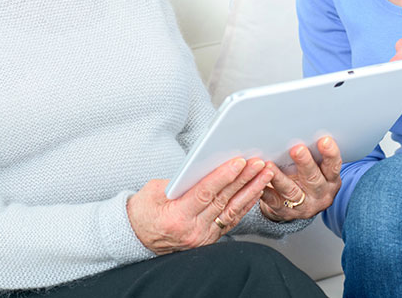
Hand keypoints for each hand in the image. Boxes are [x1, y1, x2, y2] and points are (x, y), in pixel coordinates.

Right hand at [127, 157, 273, 253]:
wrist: (136, 238)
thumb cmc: (143, 211)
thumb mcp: (154, 191)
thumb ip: (180, 181)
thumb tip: (205, 167)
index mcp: (177, 217)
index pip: (205, 193)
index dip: (224, 177)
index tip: (239, 162)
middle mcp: (192, 231)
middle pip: (223, 201)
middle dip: (244, 180)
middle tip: (258, 163)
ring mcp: (202, 238)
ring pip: (232, 212)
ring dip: (251, 191)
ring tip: (265, 174)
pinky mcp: (209, 240)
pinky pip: (231, 221)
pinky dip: (245, 205)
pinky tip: (256, 191)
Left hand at [259, 136, 341, 221]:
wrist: (299, 206)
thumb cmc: (307, 177)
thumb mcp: (317, 167)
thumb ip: (313, 153)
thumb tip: (301, 127)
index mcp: (331, 180)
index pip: (333, 166)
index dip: (330, 154)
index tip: (324, 140)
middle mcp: (321, 194)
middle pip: (313, 179)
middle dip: (305, 163)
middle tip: (297, 149)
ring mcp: (304, 205)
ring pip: (292, 191)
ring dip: (280, 178)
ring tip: (269, 165)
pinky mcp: (286, 212)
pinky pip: (274, 202)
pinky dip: (266, 192)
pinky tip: (259, 183)